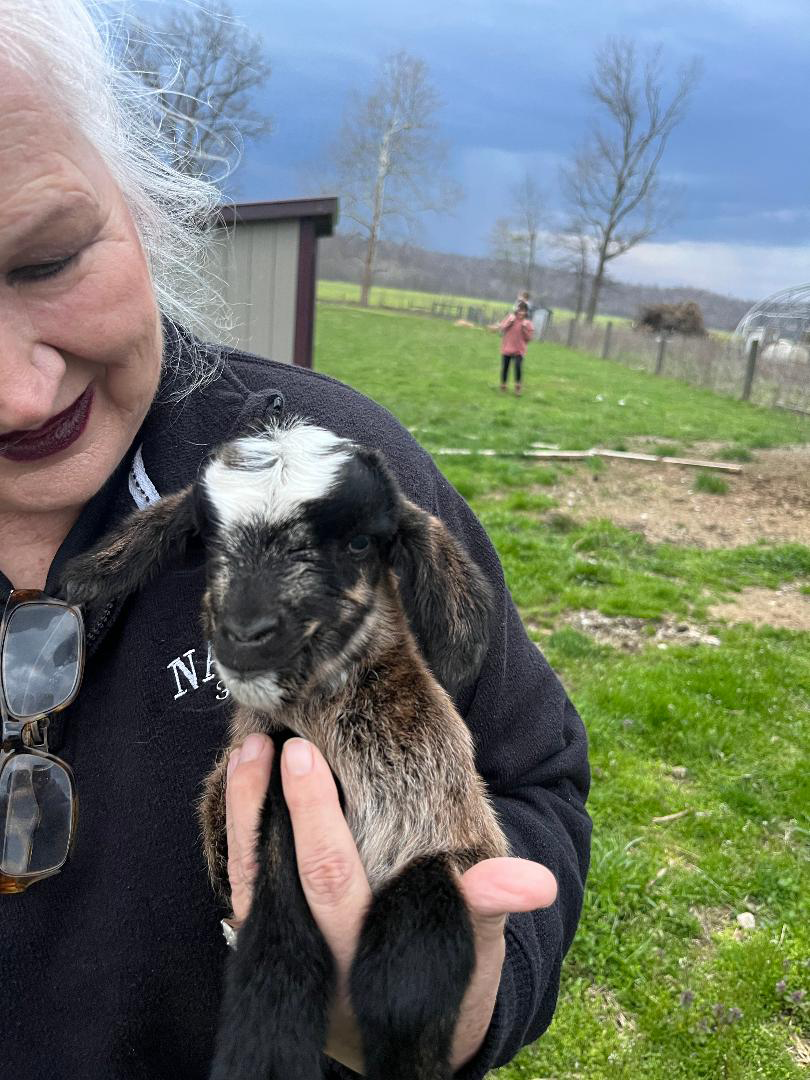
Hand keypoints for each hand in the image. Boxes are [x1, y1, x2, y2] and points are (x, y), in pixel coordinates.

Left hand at [225, 734, 557, 1072]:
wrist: (397, 1038)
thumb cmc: (447, 982)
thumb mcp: (475, 950)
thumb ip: (488, 907)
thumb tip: (535, 883)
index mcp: (364, 952)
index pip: (333, 878)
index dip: (316, 816)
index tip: (308, 756)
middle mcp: (314, 951)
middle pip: (286, 868)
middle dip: (277, 802)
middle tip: (282, 739)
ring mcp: (282, 944)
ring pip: (251, 872)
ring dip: (245, 808)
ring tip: (250, 747)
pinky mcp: (265, 934)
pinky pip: (243, 879)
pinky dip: (237, 828)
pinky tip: (241, 779)